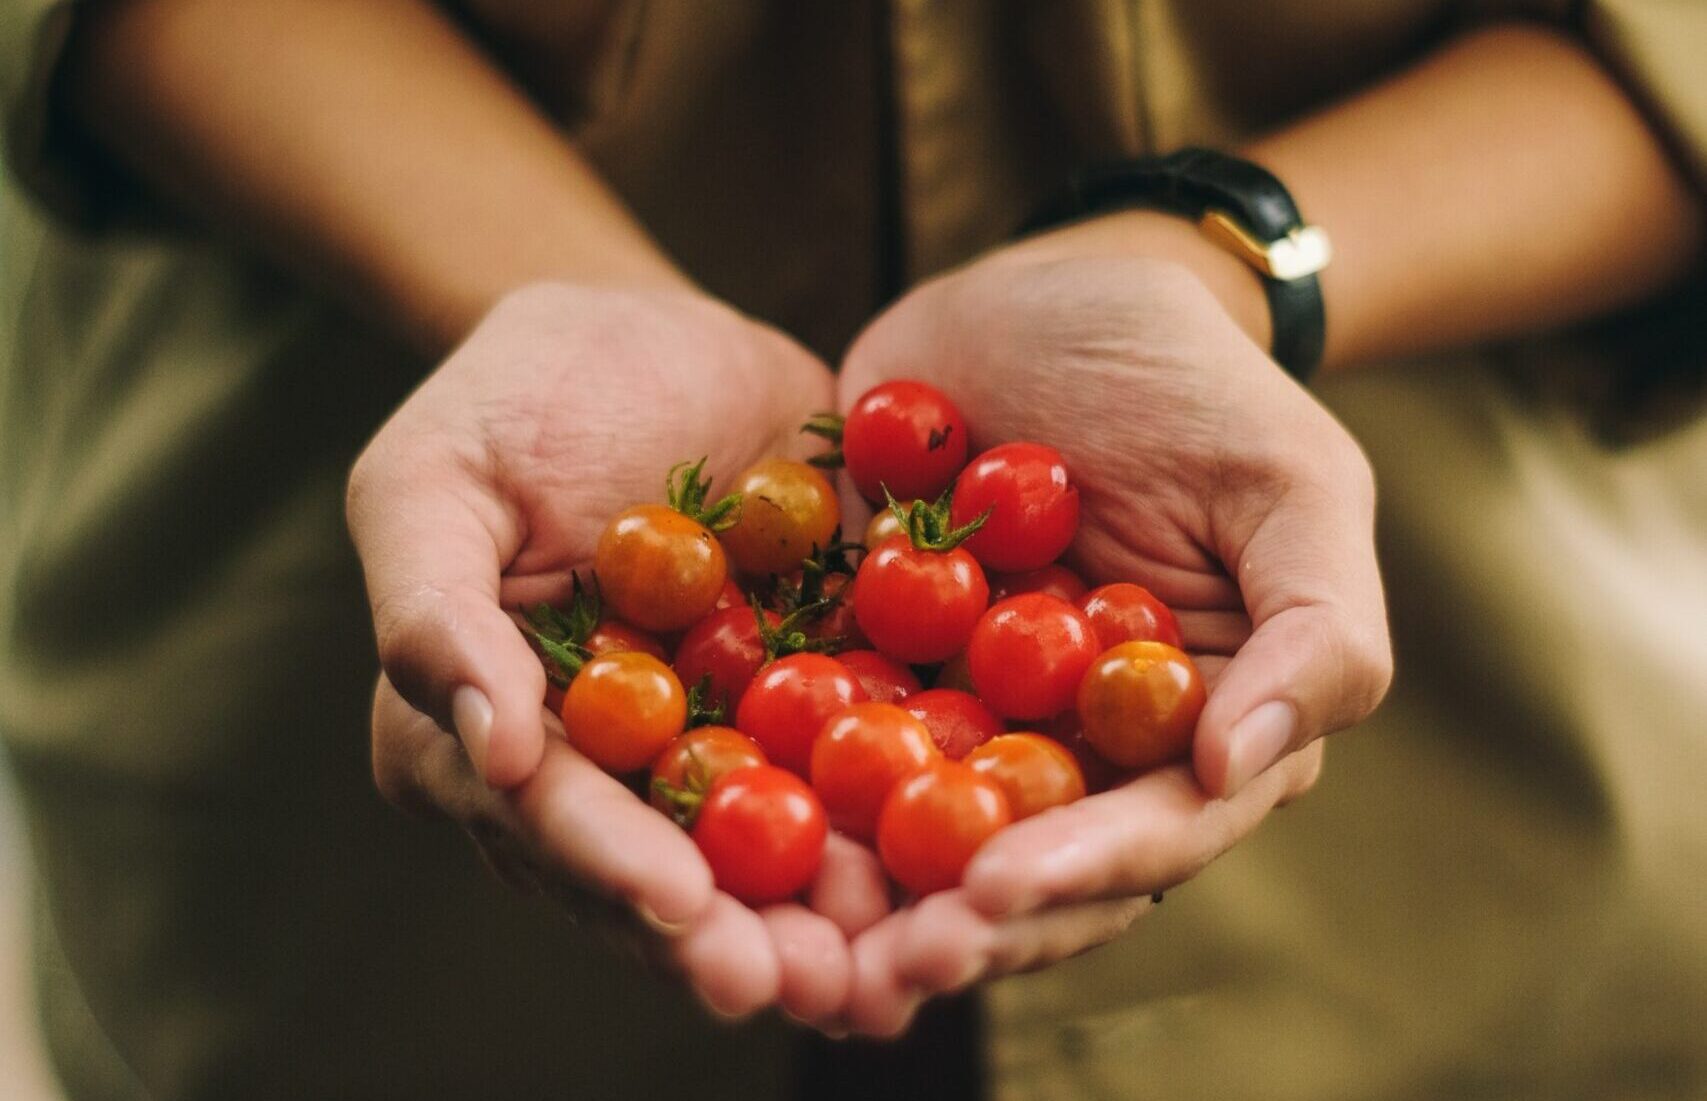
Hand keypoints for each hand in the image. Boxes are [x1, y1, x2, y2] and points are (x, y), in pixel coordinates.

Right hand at [346, 283, 877, 1017]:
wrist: (655, 334)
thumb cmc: (517, 396)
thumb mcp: (432, 479)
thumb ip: (435, 613)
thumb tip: (488, 754)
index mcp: (492, 736)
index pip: (547, 819)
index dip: (611, 869)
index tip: (681, 908)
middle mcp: (604, 770)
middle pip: (663, 871)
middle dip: (733, 937)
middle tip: (805, 984)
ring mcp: (712, 743)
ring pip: (765, 851)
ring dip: (828, 915)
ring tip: (896, 960)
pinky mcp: (805, 702)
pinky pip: (853, 769)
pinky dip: (903, 816)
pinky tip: (965, 856)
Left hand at [826, 234, 1391, 1032]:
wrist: (1051, 291)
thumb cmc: (1192, 381)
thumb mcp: (1291, 484)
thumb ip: (1315, 631)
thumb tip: (1237, 768)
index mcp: (1191, 731)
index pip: (1148, 834)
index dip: (1075, 876)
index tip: (992, 895)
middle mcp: (1078, 747)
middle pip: (1021, 865)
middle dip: (952, 921)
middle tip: (876, 964)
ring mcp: (968, 710)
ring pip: (915, 830)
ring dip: (859, 893)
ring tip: (791, 938)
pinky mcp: (871, 661)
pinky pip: (822, 735)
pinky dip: (780, 780)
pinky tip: (722, 813)